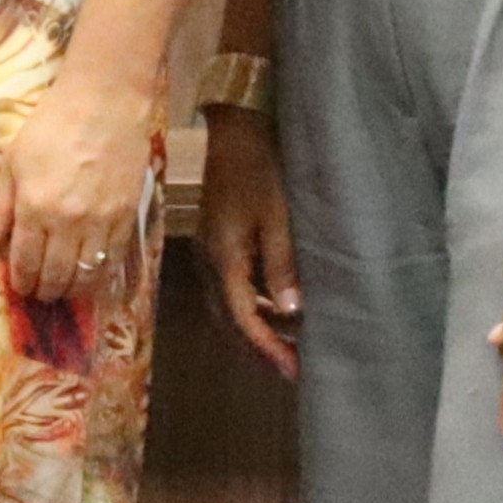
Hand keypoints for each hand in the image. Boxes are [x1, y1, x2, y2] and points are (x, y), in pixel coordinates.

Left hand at [0, 66, 157, 305]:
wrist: (105, 103)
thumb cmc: (51, 126)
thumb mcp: (13, 161)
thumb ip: (1, 206)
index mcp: (35, 208)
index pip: (26, 261)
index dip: (22, 281)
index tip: (20, 288)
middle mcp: (68, 221)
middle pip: (56, 274)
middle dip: (45, 291)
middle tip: (40, 293)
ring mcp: (102, 221)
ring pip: (88, 273)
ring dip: (74, 289)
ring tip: (65, 289)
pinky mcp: (128, 215)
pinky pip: (115, 258)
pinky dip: (102, 275)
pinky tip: (94, 278)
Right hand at [197, 108, 298, 381]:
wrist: (230, 130)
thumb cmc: (259, 168)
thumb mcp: (278, 214)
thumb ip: (282, 263)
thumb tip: (290, 312)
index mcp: (225, 258)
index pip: (245, 318)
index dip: (269, 348)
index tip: (294, 372)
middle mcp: (210, 262)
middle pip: (230, 320)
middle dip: (259, 348)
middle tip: (292, 367)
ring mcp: (207, 252)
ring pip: (227, 306)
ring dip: (254, 328)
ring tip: (288, 342)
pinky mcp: (214, 242)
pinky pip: (229, 288)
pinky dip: (250, 306)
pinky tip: (274, 305)